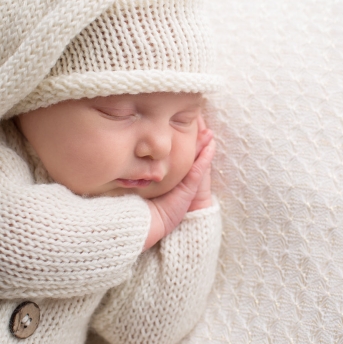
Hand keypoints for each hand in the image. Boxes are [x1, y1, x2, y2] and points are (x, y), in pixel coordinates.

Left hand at [144, 118, 214, 249]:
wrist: (142, 225)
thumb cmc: (134, 201)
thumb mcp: (137, 178)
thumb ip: (140, 164)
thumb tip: (132, 144)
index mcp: (170, 175)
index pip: (180, 151)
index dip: (184, 136)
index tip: (187, 119)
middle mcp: (180, 179)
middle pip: (191, 153)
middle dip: (197, 137)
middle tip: (200, 118)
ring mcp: (187, 185)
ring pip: (199, 160)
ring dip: (205, 144)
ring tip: (208, 130)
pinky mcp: (189, 191)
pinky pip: (199, 172)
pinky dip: (205, 159)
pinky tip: (209, 146)